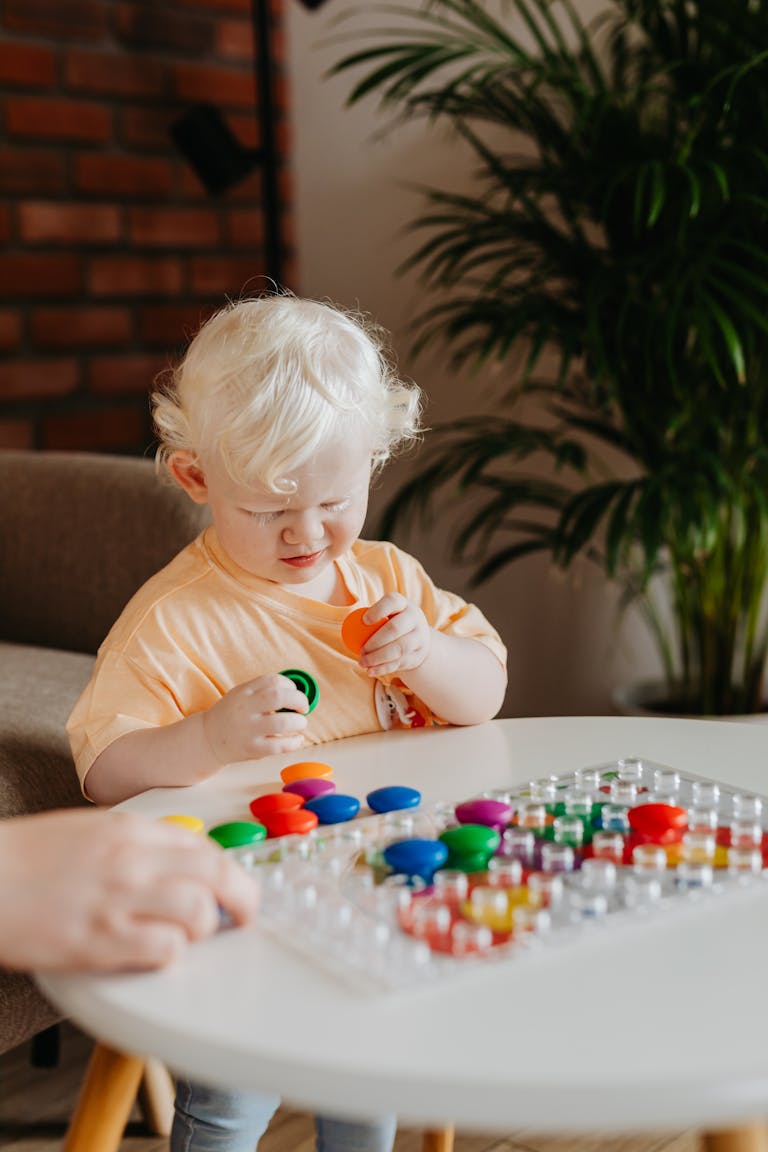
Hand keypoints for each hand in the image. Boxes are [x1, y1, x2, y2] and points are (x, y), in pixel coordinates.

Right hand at [0, 809, 259, 972]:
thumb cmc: (30, 858)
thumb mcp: (92, 831)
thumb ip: (138, 843)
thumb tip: (181, 862)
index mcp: (131, 830)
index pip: (206, 846)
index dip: (230, 872)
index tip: (235, 889)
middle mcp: (133, 860)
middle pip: (218, 875)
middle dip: (243, 899)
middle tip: (243, 917)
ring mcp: (118, 900)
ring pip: (199, 913)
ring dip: (204, 929)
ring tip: (189, 936)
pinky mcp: (100, 941)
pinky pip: (164, 950)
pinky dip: (171, 954)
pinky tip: (156, 951)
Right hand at [202, 673, 308, 764]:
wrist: (207, 739)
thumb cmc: (231, 715)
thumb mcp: (241, 694)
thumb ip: (264, 690)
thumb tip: (297, 692)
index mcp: (244, 692)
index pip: (273, 680)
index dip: (290, 685)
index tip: (293, 692)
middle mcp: (245, 709)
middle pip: (279, 697)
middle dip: (299, 700)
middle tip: (303, 708)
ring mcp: (248, 730)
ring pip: (282, 723)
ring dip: (299, 722)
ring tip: (300, 724)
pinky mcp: (252, 749)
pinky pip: (279, 746)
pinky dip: (294, 742)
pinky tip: (296, 739)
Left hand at [357, 594, 432, 676]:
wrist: (420, 639)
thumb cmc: (394, 623)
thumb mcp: (388, 614)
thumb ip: (372, 618)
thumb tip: (349, 626)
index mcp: (403, 604)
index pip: (392, 602)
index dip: (378, 610)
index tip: (364, 621)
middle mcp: (414, 619)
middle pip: (395, 629)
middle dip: (375, 642)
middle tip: (361, 650)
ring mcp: (419, 638)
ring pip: (398, 649)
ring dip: (377, 658)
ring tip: (363, 662)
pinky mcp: (417, 655)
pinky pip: (399, 663)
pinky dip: (383, 668)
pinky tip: (370, 671)